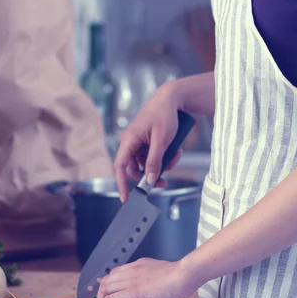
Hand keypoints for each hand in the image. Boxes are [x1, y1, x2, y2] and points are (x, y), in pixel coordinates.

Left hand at [95, 257, 195, 297]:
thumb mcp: (159, 274)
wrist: (183, 275)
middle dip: (102, 296)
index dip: (110, 285)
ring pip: (105, 289)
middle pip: (106, 281)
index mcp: (137, 265)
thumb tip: (144, 297)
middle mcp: (130, 270)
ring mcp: (130, 280)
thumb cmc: (178, 276)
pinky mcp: (133, 292)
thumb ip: (149, 282)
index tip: (110, 297)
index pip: (115, 273)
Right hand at [114, 82, 183, 201]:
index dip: (121, 184)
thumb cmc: (164, 115)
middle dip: (151, 175)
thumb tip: (150, 180)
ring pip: (146, 163)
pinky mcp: (146, 141)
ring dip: (161, 165)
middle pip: (135, 168)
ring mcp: (138, 142)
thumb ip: (155, 161)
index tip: (125, 199)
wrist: (170, 98)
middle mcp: (130, 142)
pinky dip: (163, 157)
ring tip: (175, 156)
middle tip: (164, 181)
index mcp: (129, 140)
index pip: (120, 166)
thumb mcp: (162, 141)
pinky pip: (152, 156)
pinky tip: (175, 151)